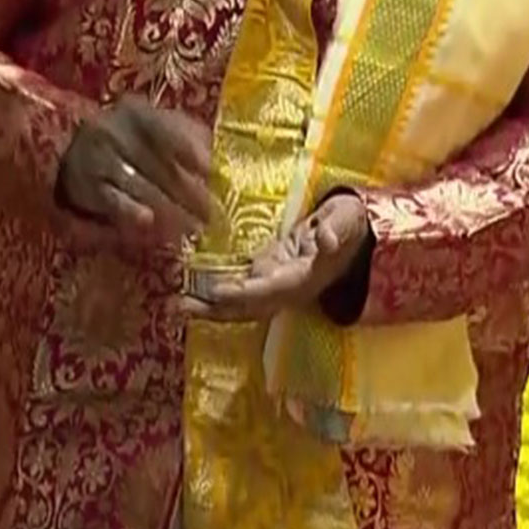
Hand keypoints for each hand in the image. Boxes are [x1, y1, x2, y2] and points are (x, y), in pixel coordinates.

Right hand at [58, 97, 213, 243]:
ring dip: (169, 210)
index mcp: (137, 113)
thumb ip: (186, 137)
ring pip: (140, 186)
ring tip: (193, 228)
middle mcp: (114, 131)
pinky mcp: (85, 185)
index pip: (167, 131)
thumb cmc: (127, 139)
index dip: (191, 151)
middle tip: (213, 215)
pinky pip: (112, 200)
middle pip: (158, 165)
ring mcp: (97, 158)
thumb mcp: (153, 126)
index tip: (212, 172)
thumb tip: (221, 157)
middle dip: (189, 192)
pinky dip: (131, 211)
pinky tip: (148, 221)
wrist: (75, 150)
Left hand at [181, 194, 369, 322]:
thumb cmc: (348, 223)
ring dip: (208, 307)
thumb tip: (327, 242)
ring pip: (239, 304)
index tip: (219, 292)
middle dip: (216, 309)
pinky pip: (236, 291)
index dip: (247, 292)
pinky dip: (212, 295)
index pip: (273, 289)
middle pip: (249, 306)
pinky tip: (187, 293)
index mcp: (305, 277)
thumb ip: (336, 230)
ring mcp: (273, 285)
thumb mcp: (346, 220)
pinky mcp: (263, 275)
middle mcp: (286, 288)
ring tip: (175, 306)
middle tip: (179, 307)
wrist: (353, 233)